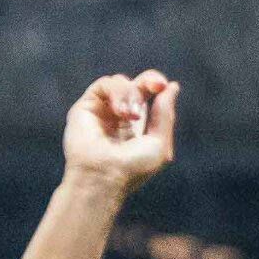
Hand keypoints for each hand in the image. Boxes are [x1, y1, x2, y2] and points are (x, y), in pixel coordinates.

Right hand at [62, 71, 177, 189]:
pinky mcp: (86, 107)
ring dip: (131, 94)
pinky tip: (120, 113)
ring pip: (120, 82)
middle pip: (135, 83)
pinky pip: (104, 84)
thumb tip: (172, 86)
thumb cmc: (132, 169)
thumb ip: (165, 114)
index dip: (156, 85)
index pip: (147, 94)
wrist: (104, 178)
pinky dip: (116, 93)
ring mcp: (101, 111)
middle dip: (148, 80)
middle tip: (155, 86)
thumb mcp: (159, 144)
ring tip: (130, 115)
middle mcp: (117, 116)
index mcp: (135, 125)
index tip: (163, 85)